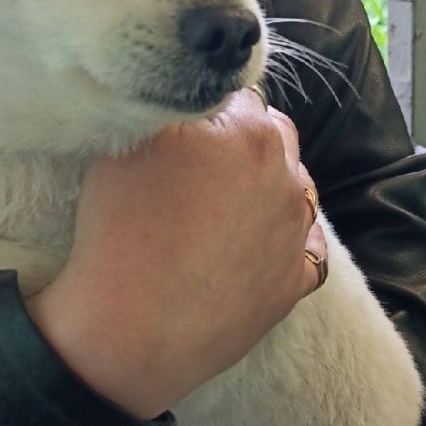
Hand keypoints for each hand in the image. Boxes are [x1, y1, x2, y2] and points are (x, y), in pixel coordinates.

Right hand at [29, 90, 325, 417]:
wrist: (134, 330)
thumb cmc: (120, 232)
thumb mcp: (125, 144)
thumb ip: (163, 110)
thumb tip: (179, 103)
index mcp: (248, 131)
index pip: (234, 94)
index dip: (204, 109)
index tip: (180, 131)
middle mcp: (286, 174)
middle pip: (273, 135)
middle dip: (243, 142)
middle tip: (198, 168)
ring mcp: (296, 230)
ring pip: (294, 188)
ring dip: (267, 189)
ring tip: (221, 213)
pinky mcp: (296, 280)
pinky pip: (305, 248)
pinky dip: (284, 243)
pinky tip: (249, 250)